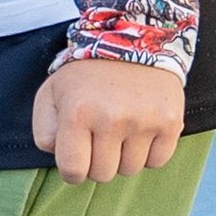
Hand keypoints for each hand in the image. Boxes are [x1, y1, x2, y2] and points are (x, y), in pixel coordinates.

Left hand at [31, 52, 183, 185]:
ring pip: (130, 169)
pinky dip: (149, 152)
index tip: (77, 156)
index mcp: (77, 114)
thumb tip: (64, 163)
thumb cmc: (86, 75)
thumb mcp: (50, 95)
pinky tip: (141, 130)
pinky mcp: (170, 122)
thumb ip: (45, 134)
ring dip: (123, 156)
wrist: (133, 40)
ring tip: (120, 129)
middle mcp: (111, 119)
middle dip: (97, 161)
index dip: (72, 170)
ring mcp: (143, 121)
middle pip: (103, 174)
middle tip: (99, 136)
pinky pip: (157, 161)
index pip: (73, 172)